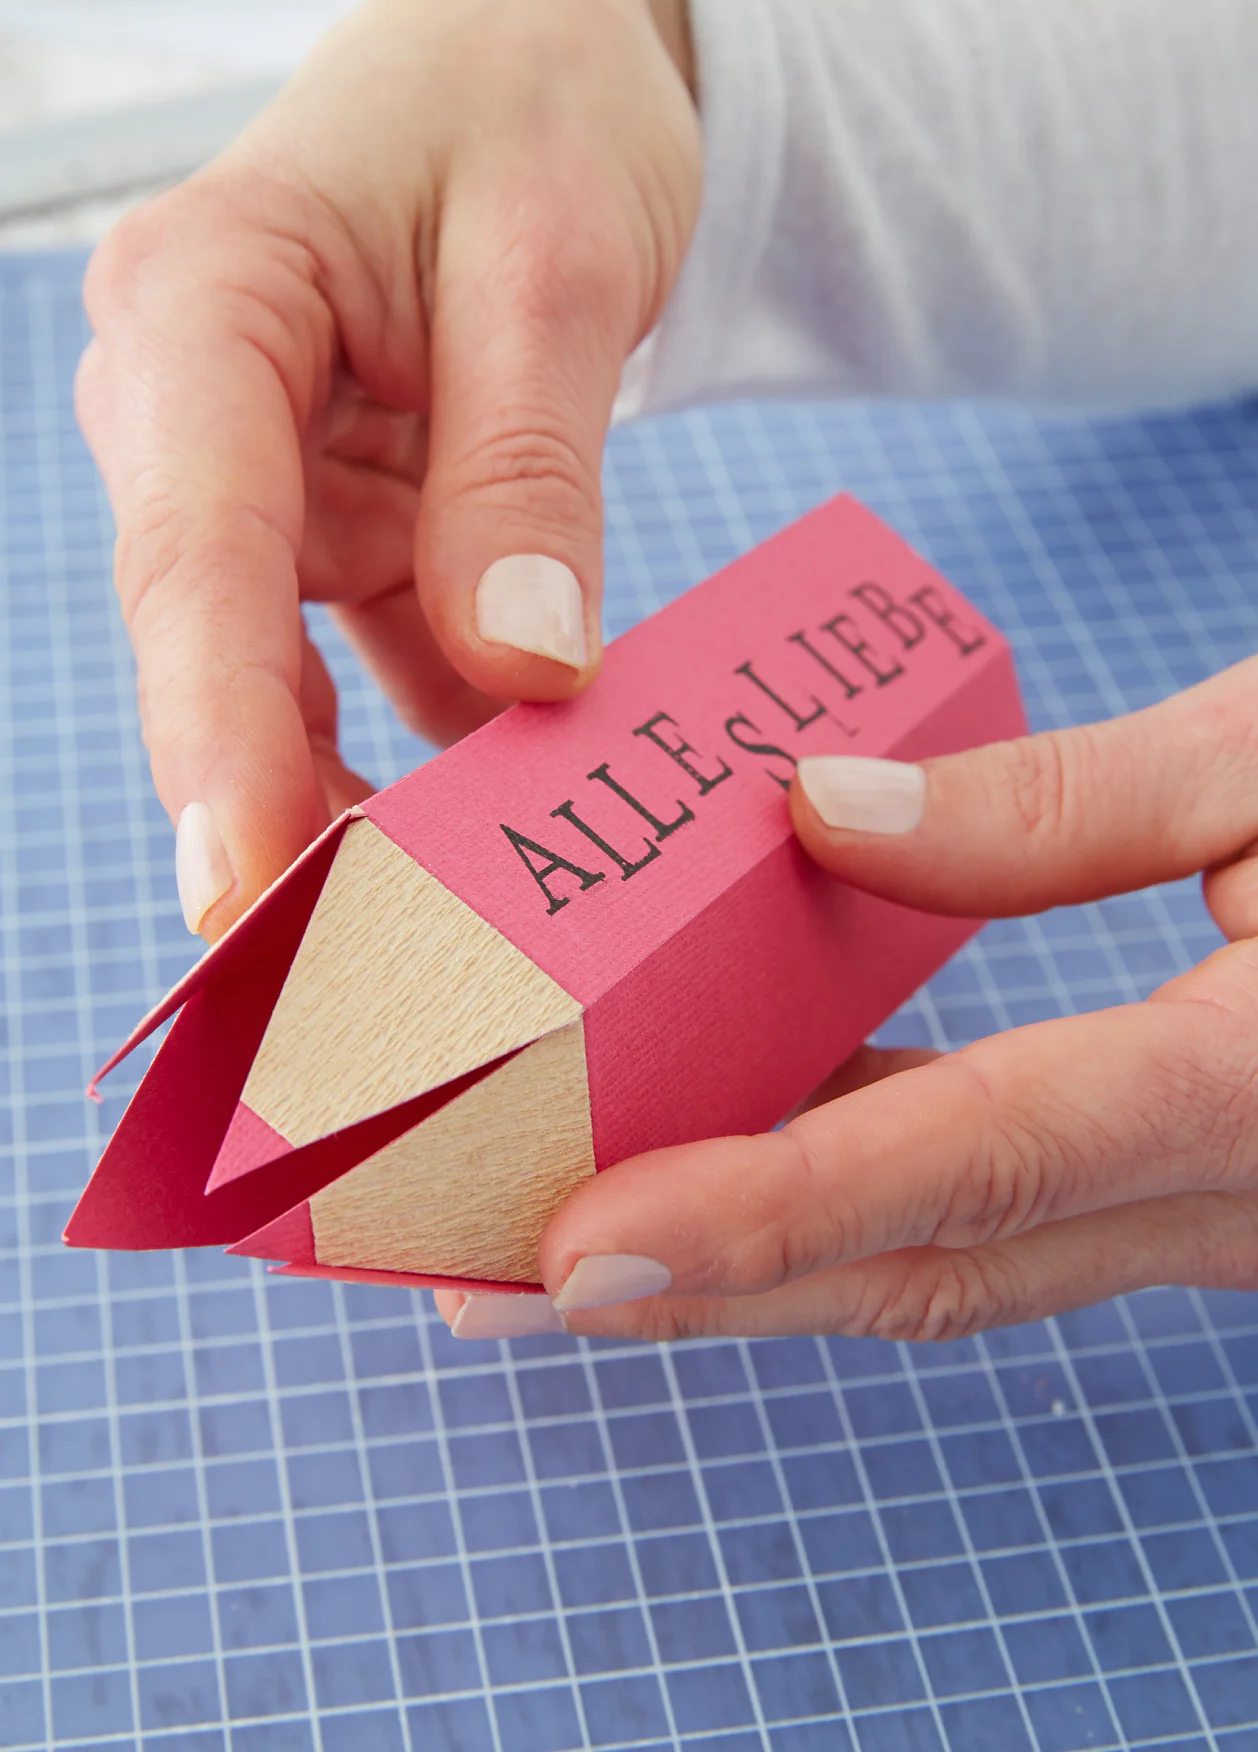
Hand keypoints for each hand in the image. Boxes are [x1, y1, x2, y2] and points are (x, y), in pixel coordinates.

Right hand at [76, 0, 698, 939]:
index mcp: (204, 306)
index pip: (195, 551)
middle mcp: (204, 411)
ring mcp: (273, 482)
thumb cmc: (546, 105)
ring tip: (436, 968)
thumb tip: (529, 677)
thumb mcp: (556, 259)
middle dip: (272, 822)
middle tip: (341, 1002)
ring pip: (291, 688)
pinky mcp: (351, 529)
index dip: (215, 737)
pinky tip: (505, 860)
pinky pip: (380, 671)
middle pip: (217, 648)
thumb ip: (529, 469)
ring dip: (359, 820)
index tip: (246, 897)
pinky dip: (443, 762)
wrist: (571, 61)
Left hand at [440, 656, 1257, 1340]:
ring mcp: (1201, 1208)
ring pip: (944, 1257)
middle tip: (486, 1283)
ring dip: (750, 1254)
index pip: (971, 1163)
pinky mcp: (1175, 1179)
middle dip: (700, 1285)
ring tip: (558, 1230)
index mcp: (1250, 1085)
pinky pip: (987, 1204)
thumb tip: (807, 812)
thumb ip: (1050, 807)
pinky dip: (843, 1186)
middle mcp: (1221, 1194)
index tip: (574, 1256)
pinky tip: (724, 1137)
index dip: (764, 1215)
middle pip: (920, 1261)